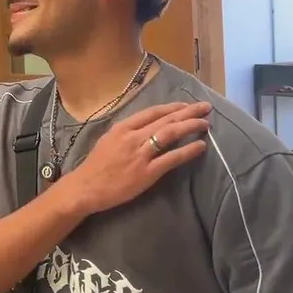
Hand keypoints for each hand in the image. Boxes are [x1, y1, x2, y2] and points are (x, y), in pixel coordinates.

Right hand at [62, 101, 211, 215]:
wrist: (86, 187)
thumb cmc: (95, 165)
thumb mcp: (108, 140)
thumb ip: (127, 132)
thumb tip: (146, 126)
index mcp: (122, 128)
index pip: (152, 112)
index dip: (172, 107)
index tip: (186, 105)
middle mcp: (133, 137)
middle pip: (166, 120)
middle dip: (188, 112)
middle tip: (205, 107)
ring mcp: (141, 154)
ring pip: (170, 134)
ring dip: (190, 126)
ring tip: (205, 123)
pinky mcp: (147, 172)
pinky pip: (172, 158)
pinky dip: (188, 151)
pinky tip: (201, 146)